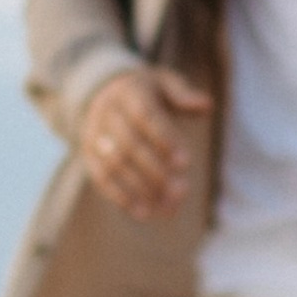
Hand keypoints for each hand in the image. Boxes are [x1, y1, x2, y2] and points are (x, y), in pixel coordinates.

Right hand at [78, 66, 213, 222]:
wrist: (102, 91)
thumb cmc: (145, 91)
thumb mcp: (164, 84)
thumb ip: (183, 95)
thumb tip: (207, 106)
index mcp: (129, 93)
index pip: (146, 116)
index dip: (164, 139)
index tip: (185, 163)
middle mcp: (107, 113)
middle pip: (129, 145)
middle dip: (156, 171)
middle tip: (181, 191)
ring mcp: (94, 135)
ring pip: (115, 165)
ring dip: (142, 189)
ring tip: (168, 208)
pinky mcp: (89, 155)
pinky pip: (101, 178)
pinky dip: (121, 198)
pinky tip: (144, 213)